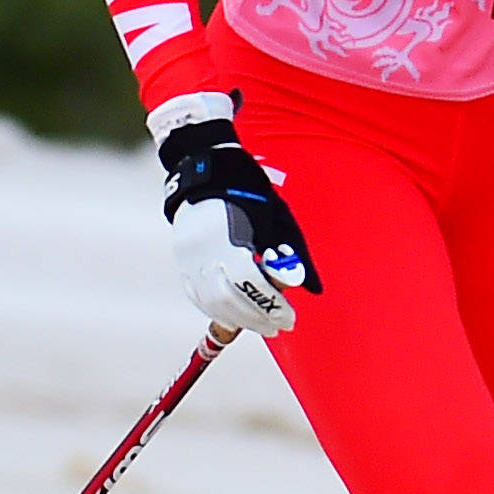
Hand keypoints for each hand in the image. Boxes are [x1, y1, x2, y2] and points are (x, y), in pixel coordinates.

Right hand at [150, 93, 319, 335]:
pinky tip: (235, 315)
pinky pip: (197, 295)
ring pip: (210, 302)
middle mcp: (202, 249)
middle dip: (255, 318)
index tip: (289, 317)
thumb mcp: (275, 218)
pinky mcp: (182, 259)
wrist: (207, 167)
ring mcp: (187, 256)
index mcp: (227, 236)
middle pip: (227, 299)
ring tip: (261, 324)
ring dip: (237, 319)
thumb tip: (311, 288)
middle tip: (279, 326)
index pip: (248, 283)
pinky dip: (217, 310)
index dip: (270, 304)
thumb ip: (292, 255)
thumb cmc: (249, 190)